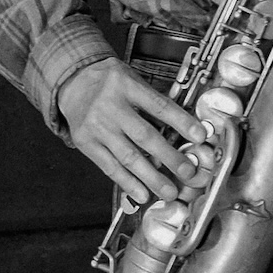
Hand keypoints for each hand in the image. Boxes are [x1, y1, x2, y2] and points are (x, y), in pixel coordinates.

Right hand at [59, 57, 207, 203]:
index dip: (181, 122)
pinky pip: (109, 166)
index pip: (159, 106)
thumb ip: (153, 102)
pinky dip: (127, 182)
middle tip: (188, 172)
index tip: (200, 136)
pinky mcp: (85, 143)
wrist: (72, 82)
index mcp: (126, 85)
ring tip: (168, 191)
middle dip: (170, 157)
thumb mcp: (132, 79)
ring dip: (151, 177)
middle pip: (144, 136)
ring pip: (128, 156)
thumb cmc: (108, 82)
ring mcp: (96, 126)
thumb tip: (182, 130)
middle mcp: (110, 106)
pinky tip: (142, 193)